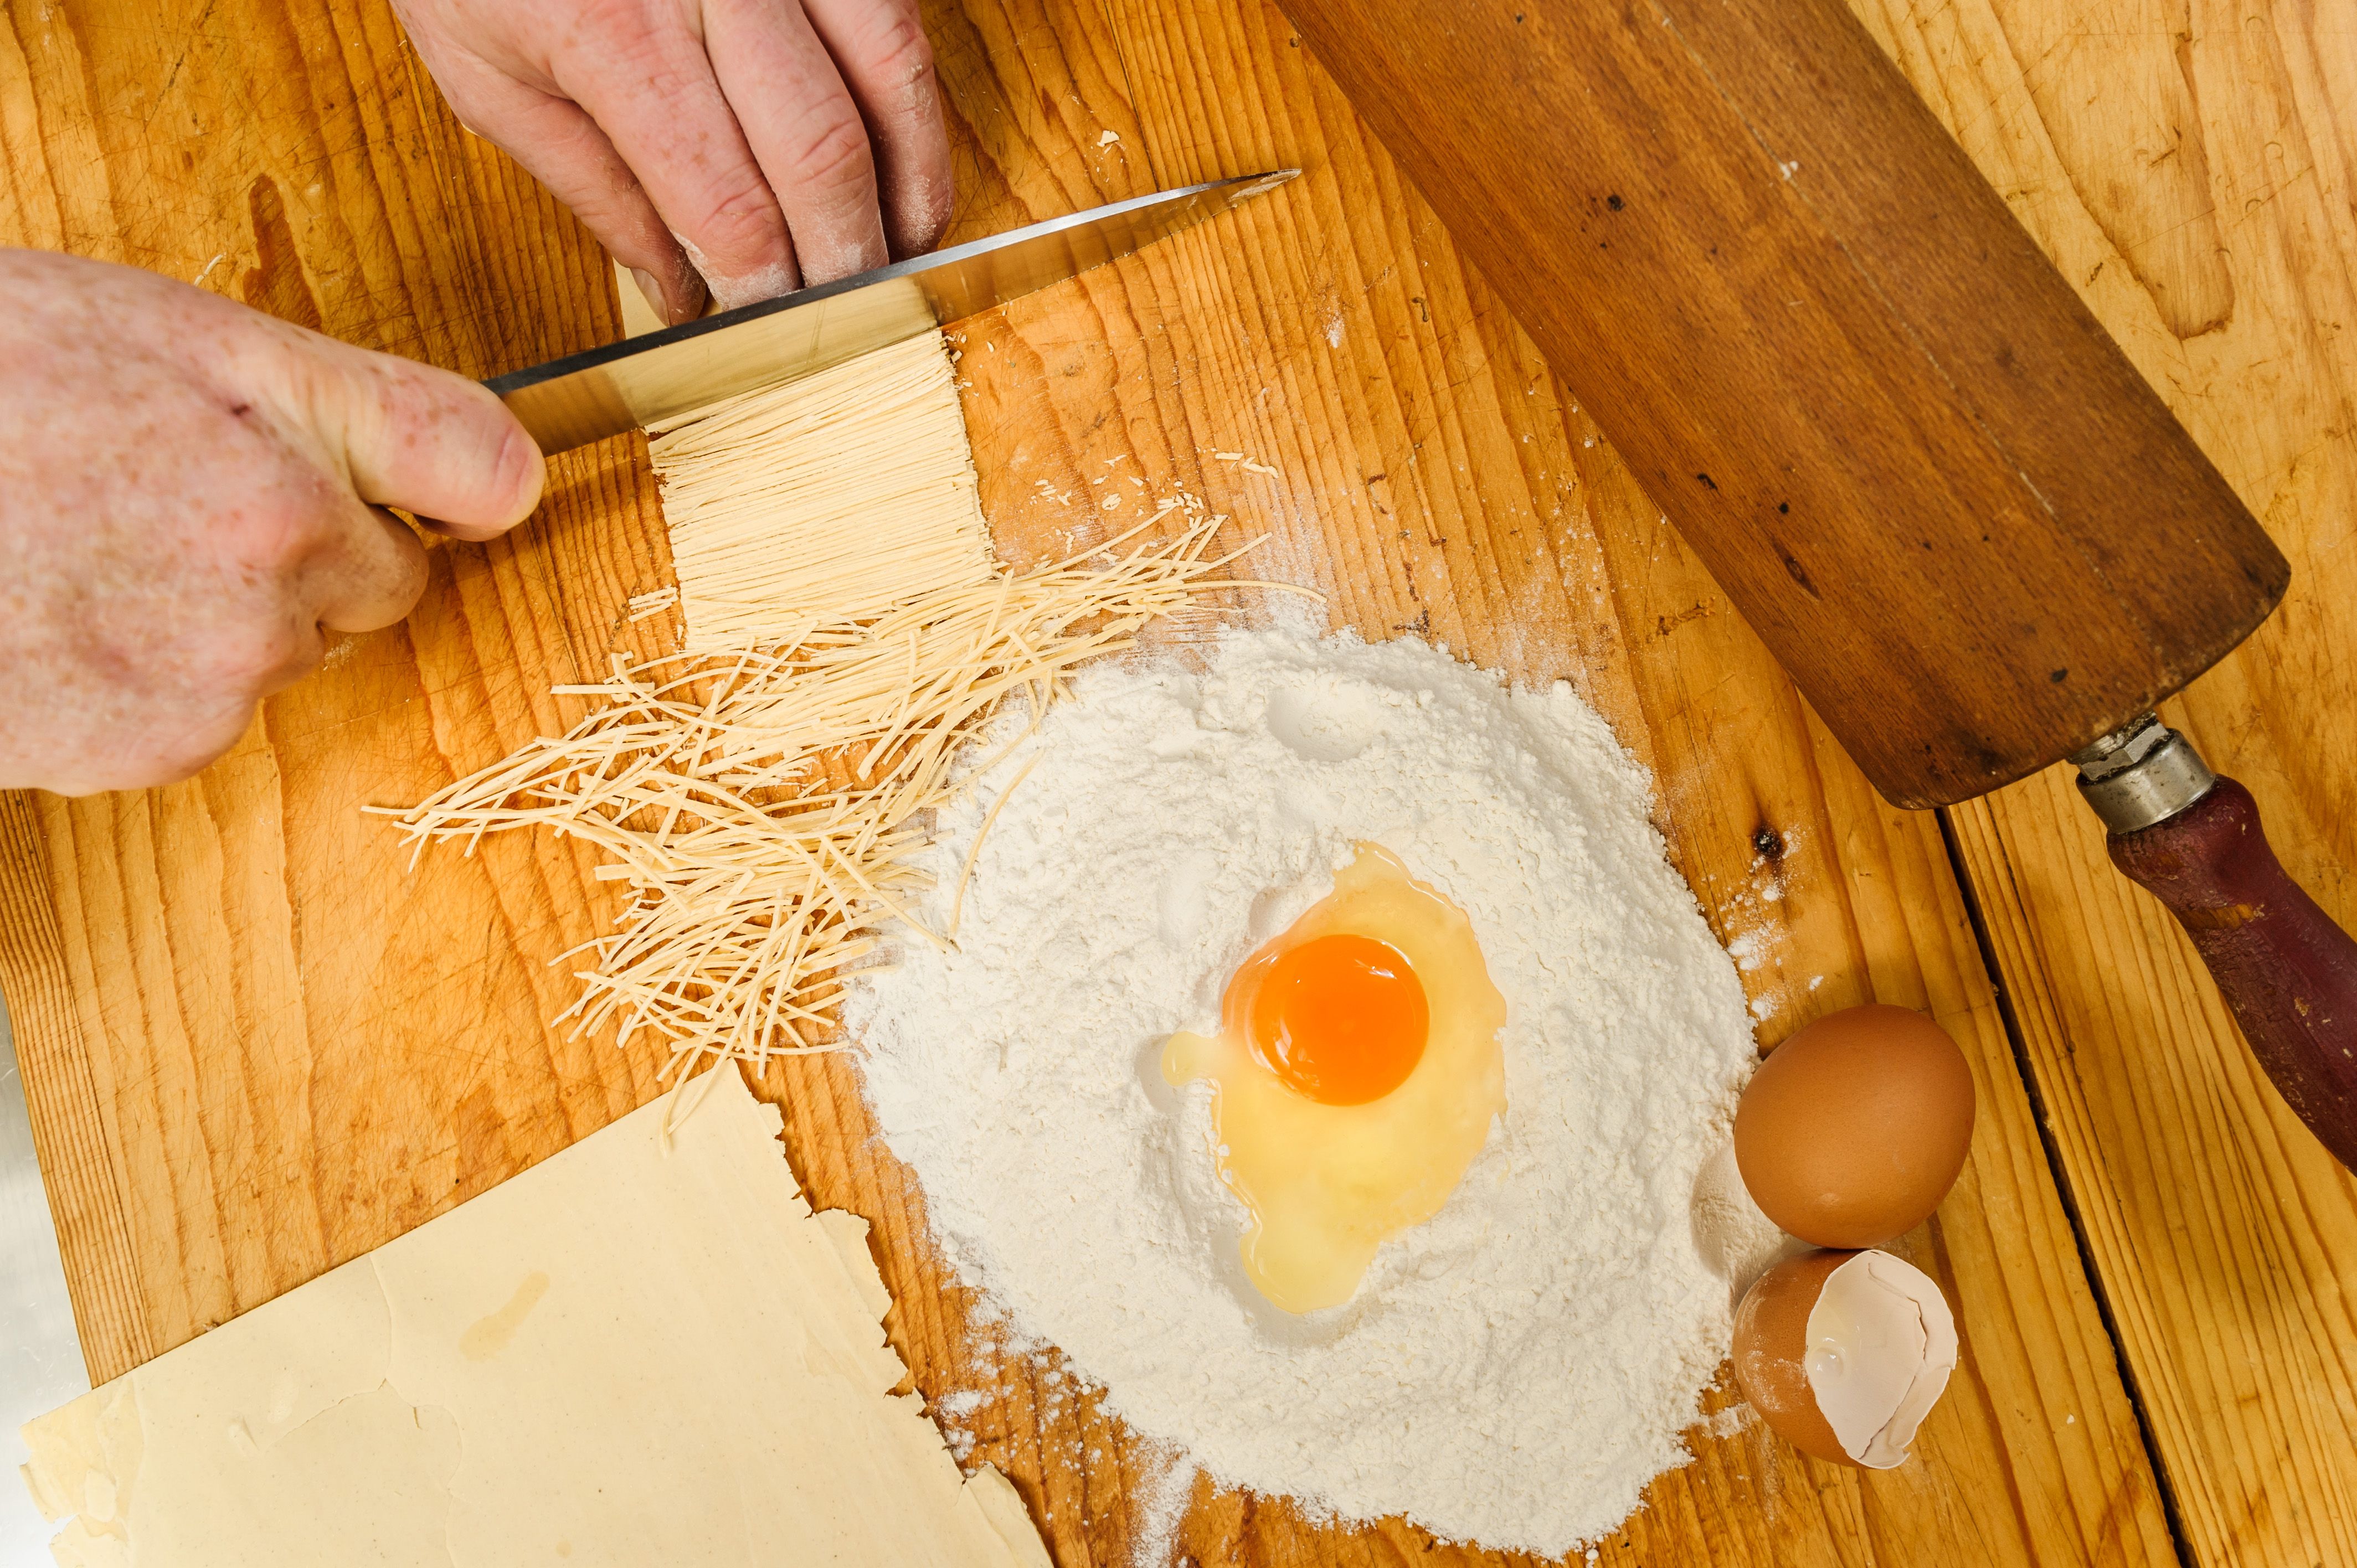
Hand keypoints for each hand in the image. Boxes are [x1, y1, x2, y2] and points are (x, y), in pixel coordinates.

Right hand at [0, 249, 544, 795]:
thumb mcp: (174, 333)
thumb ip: (366, 406)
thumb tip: (515, 477)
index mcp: (298, 453)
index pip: (484, 473)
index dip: (442, 469)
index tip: (417, 478)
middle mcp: (282, 574)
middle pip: (371, 582)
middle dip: (298, 548)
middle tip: (155, 492)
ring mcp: (217, 676)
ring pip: (274, 650)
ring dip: (205, 615)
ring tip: (75, 547)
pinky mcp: (149, 750)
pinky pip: (197, 716)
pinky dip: (140, 679)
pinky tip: (54, 616)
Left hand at [393, 0, 955, 323]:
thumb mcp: (489, 78)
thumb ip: (591, 190)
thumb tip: (679, 292)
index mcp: (616, 32)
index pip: (729, 202)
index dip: (767, 285)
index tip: (771, 328)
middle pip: (825, 150)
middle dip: (848, 252)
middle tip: (844, 311)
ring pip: (893, 75)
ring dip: (911, 179)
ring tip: (897, 244)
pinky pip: (898, 20)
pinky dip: (911, 104)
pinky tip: (894, 158)